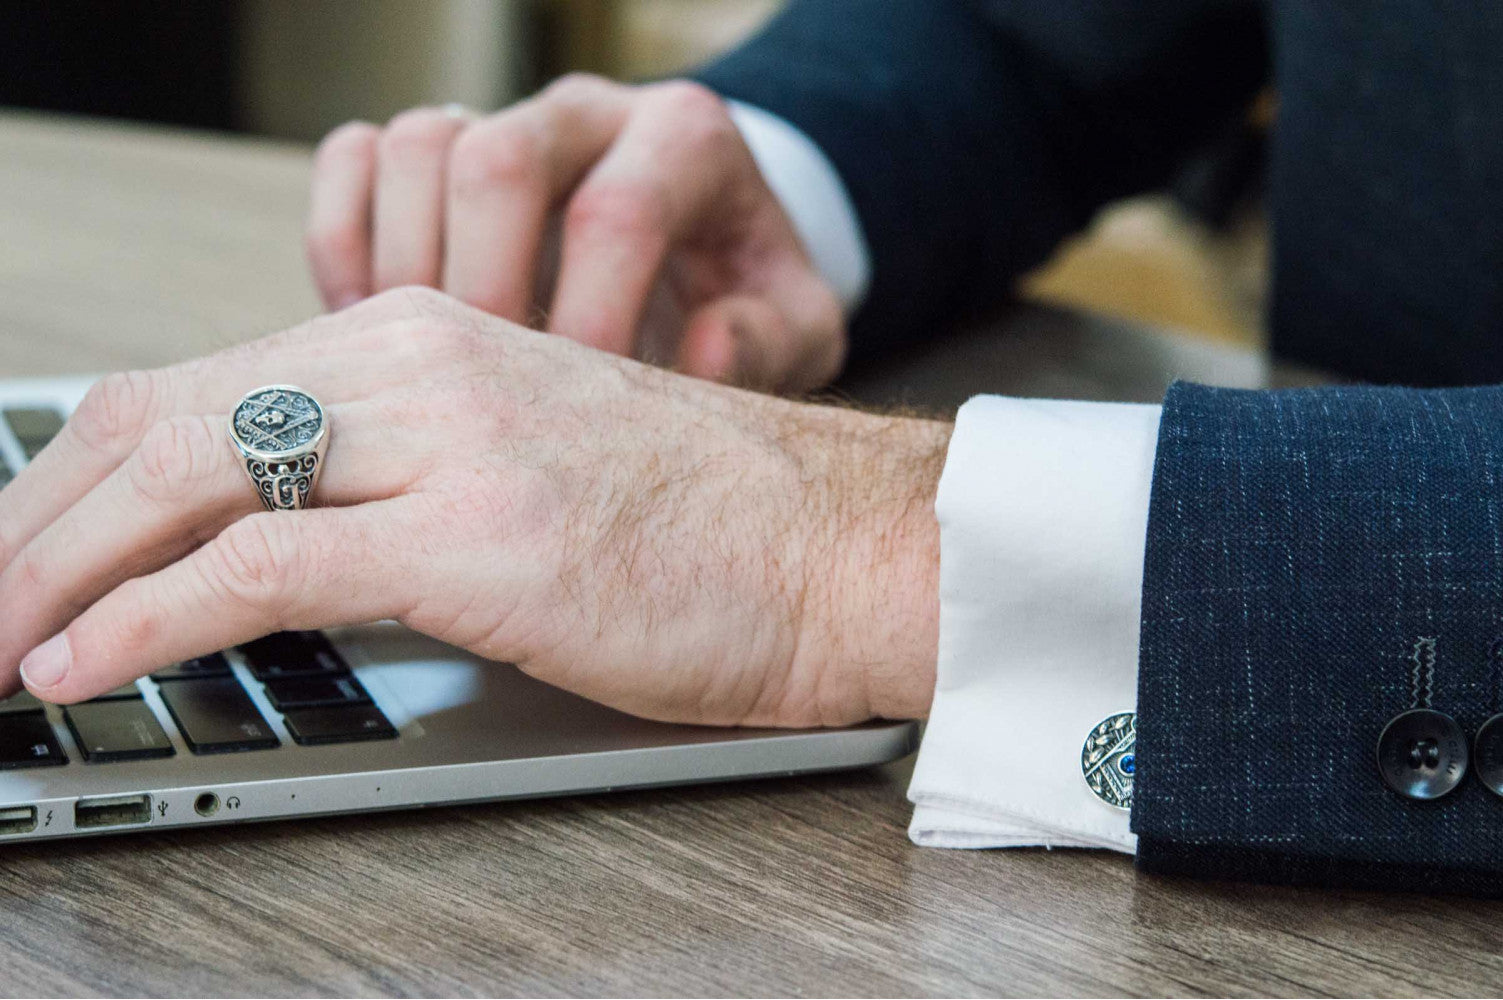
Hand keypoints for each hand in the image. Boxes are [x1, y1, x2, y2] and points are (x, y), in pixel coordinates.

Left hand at [0, 290, 944, 725]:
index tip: (18, 555)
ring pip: (185, 477)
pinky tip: (80, 666)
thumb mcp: (526, 462)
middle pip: (158, 421)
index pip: (194, 388)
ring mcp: (446, 439)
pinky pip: (261, 564)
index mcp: (424, 336)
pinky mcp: (478, 534)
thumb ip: (403, 473)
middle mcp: (419, 362)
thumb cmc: (706, 522)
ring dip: (55, 574)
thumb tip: (281, 542)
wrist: (842, 542)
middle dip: (30, 527)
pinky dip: (144, 622)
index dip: (71, 481)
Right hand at [306, 76, 845, 393]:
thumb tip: (698, 352)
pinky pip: (354, 157)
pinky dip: (345, 244)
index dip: (590, 319)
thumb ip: (768, 345)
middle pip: (496, 159)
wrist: (706, 263)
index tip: (582, 417)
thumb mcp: (796, 332)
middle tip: (488, 396)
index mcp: (687, 141)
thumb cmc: (746, 305)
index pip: (617, 212)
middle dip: (483, 290)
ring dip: (405, 269)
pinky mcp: (436, 149)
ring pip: (418, 145)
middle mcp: (588, 112)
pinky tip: (375, 334)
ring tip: (429, 373)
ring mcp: (502, 117)